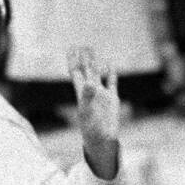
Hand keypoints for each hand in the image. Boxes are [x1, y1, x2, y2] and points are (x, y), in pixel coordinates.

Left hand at [70, 47, 120, 179]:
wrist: (101, 139)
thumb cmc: (91, 128)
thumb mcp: (88, 111)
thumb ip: (88, 97)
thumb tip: (90, 84)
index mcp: (81, 93)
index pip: (75, 72)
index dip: (73, 60)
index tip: (72, 48)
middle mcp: (90, 91)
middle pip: (86, 70)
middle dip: (84, 58)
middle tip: (83, 45)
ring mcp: (101, 94)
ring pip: (99, 75)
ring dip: (97, 63)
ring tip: (94, 52)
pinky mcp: (112, 99)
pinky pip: (112, 83)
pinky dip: (112, 73)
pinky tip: (111, 64)